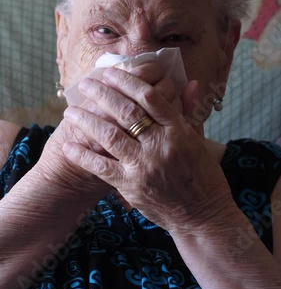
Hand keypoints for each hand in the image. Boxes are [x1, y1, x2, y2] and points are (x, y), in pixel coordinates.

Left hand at [62, 65, 232, 231]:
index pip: (150, 97)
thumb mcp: (199, 141)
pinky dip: (83, 156)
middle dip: (102, 94)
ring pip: (110, 136)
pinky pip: (102, 167)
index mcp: (179, 130)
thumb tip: (190, 83)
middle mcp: (161, 145)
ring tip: (70, 111)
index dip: (128, 81)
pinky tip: (69, 147)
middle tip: (85, 84)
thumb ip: (190, 112)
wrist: (202, 216)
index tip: (110, 72)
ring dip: (87, 120)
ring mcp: (145, 166)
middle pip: (126, 112)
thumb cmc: (204, 177)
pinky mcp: (132, 186)